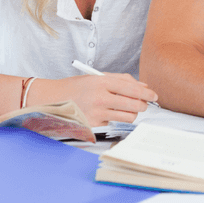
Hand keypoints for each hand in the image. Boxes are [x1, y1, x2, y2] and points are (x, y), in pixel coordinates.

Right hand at [38, 74, 158, 126]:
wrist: (49, 99)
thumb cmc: (75, 87)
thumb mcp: (97, 77)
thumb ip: (121, 80)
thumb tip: (143, 86)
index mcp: (102, 82)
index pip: (132, 88)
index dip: (146, 93)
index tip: (154, 95)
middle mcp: (99, 98)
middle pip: (133, 104)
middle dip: (143, 105)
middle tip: (143, 105)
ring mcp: (95, 113)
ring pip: (127, 117)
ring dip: (132, 114)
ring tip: (127, 110)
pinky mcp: (92, 125)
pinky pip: (114, 124)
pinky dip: (116, 120)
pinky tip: (109, 115)